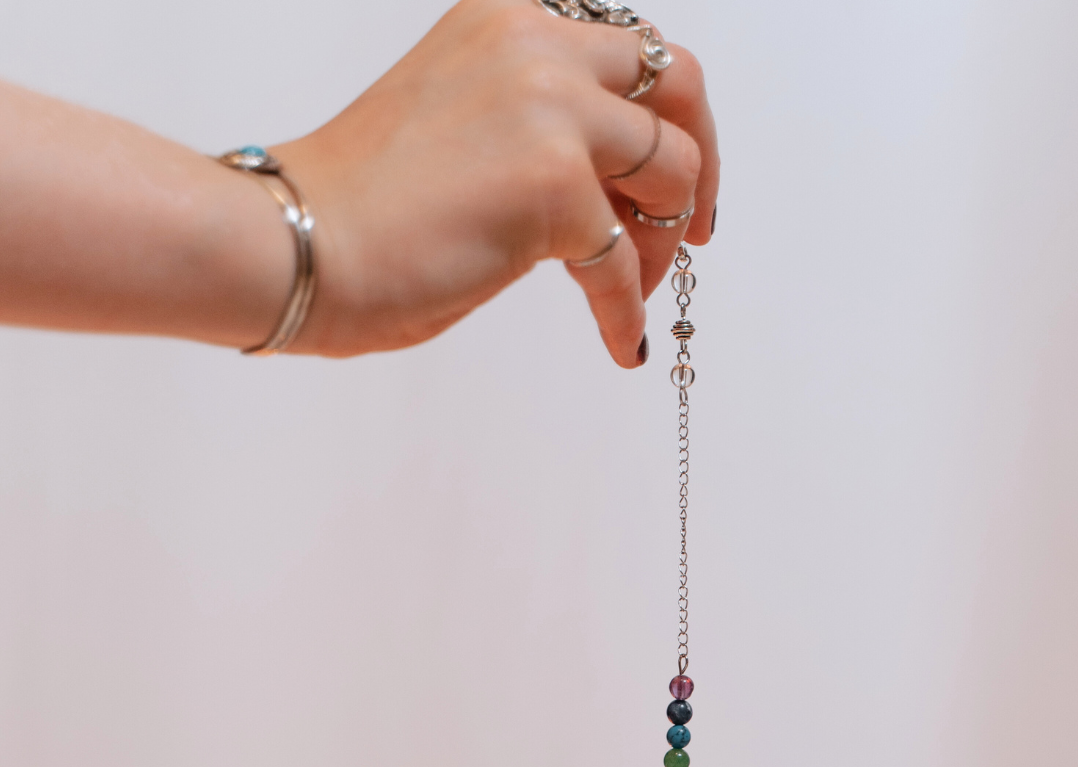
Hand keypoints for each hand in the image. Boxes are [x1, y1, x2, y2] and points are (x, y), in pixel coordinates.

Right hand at [276, 0, 717, 364]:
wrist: (298, 243)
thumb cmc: (362, 205)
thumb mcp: (463, 117)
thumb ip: (535, 120)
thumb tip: (615, 183)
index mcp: (509, 16)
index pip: (629, 50)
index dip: (664, 116)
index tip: (667, 177)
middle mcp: (538, 43)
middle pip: (679, 86)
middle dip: (699, 163)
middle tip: (695, 229)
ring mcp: (553, 112)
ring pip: (674, 171)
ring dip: (665, 245)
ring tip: (633, 293)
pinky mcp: (557, 190)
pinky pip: (626, 264)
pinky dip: (627, 310)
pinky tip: (618, 343)